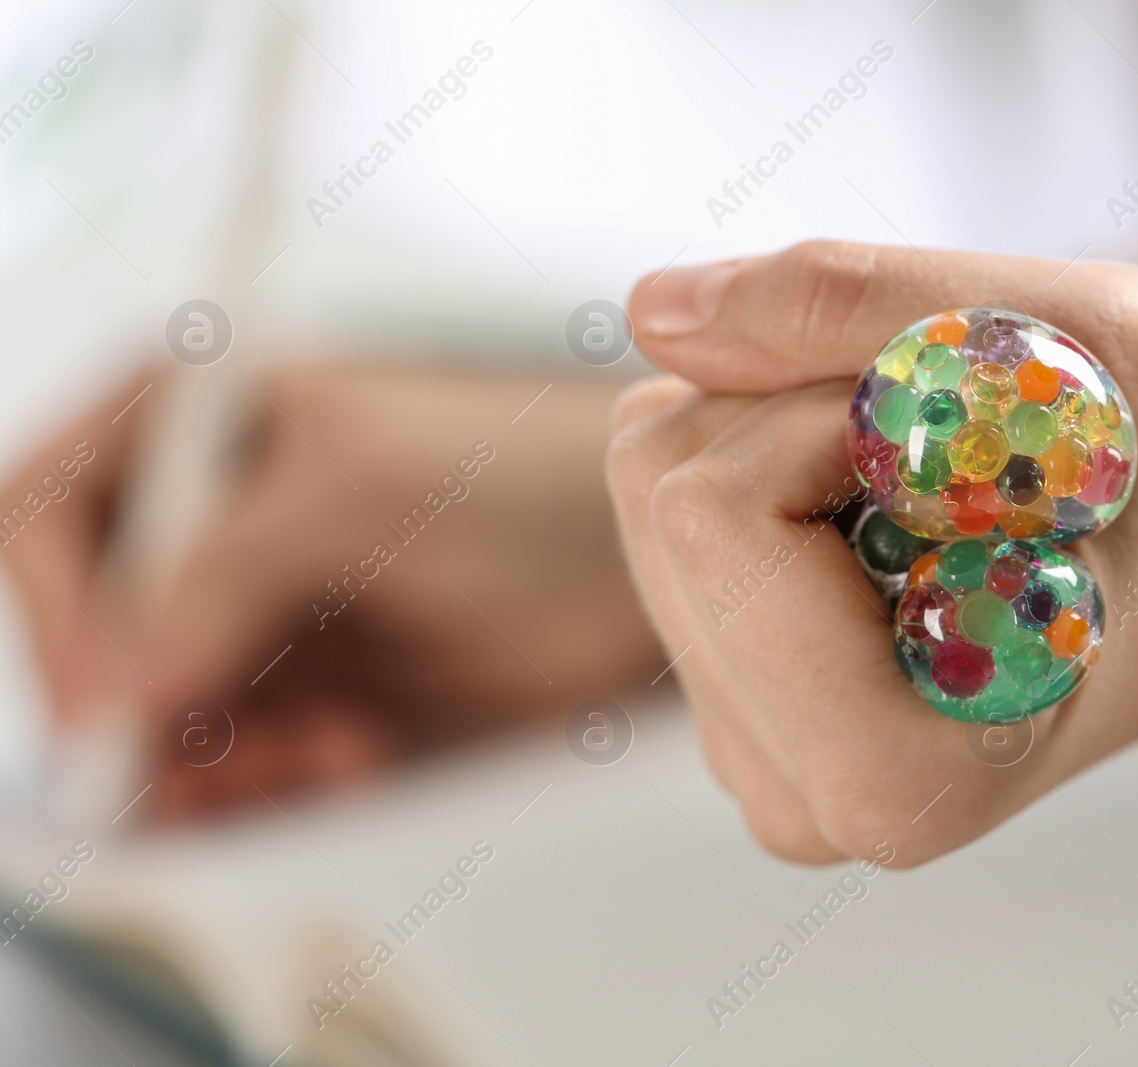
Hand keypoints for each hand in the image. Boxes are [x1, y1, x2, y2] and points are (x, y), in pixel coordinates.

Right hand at [0, 361, 658, 818]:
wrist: (630, 556)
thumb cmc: (521, 476)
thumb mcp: (368, 493)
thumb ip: (231, 567)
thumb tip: (126, 680)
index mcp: (191, 413)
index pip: (45, 511)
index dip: (64, 615)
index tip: (119, 703)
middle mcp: (200, 510)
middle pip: (90, 631)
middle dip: (144, 711)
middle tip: (219, 761)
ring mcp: (244, 602)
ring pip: (153, 711)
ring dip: (214, 757)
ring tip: (324, 753)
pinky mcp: (297, 678)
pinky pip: (228, 754)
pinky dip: (267, 779)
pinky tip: (350, 758)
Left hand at [607, 241, 1137, 906]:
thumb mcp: (1076, 338)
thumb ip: (848, 309)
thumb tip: (648, 309)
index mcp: (887, 773)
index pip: (710, 510)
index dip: (839, 412)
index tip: (972, 444)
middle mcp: (794, 797)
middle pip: (657, 488)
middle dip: (809, 409)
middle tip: (965, 453)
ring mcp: (751, 756)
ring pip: (652, 483)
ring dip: (791, 423)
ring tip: (944, 484)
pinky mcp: (734, 700)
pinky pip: (672, 506)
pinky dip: (774, 456)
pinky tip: (894, 509)